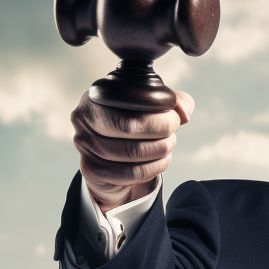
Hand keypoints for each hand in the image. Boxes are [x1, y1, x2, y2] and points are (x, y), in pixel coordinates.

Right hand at [71, 90, 194, 210]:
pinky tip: (162, 161)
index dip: (158, 108)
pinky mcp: (91, 170)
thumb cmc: (133, 125)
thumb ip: (174, 101)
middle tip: (173, 130)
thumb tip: (184, 111)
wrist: (110, 157)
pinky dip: (155, 168)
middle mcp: (84, 118)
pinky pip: (131, 173)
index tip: (174, 114)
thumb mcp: (152, 107)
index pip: (129, 98)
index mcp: (98, 95)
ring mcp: (85, 145)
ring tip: (169, 145)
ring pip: (133, 152)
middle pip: (130, 125)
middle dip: (162, 129)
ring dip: (161, 150)